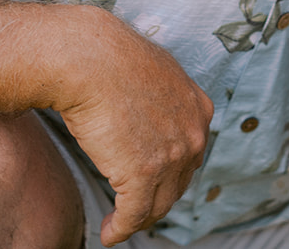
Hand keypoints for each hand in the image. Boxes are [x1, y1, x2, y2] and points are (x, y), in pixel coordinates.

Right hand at [51, 7, 214, 245]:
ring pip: (158, 204)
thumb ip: (159, 99)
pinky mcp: (142, 174)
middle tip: (136, 207)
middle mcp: (193, 134)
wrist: (89, 58)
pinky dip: (121, 229)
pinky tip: (109, 233)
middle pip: (178, 182)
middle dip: (157, 198)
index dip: (170, 172)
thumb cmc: (109, 58)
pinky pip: (134, 214)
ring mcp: (171, 156)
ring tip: (119, 224)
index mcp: (198, 108)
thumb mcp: (152, 73)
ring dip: (138, 219)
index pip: (190, 153)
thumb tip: (145, 115)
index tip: (154, 182)